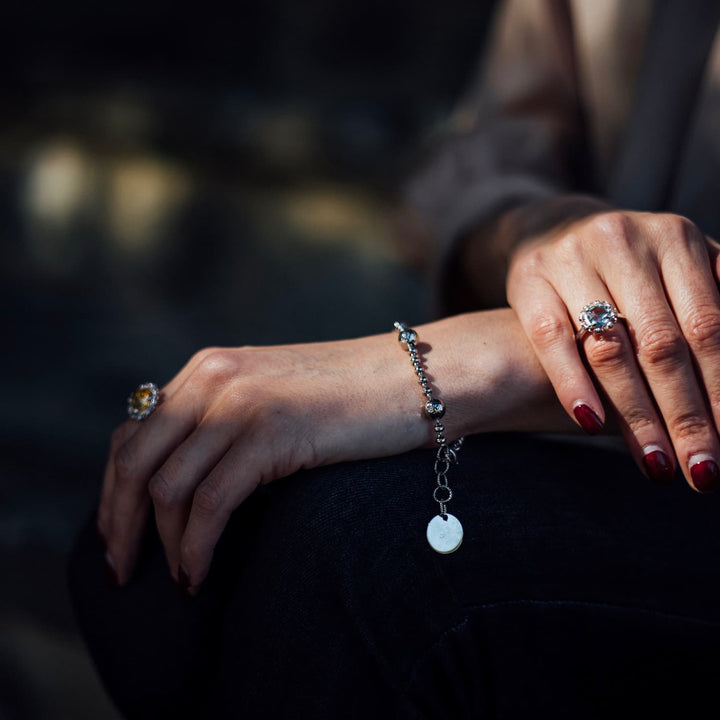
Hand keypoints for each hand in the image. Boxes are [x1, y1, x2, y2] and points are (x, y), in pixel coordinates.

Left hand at [97, 310, 567, 591]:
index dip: (115, 489)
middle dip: (119, 524)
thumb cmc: (354, 398)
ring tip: (178, 581)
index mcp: (210, 369)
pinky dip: (195, 548)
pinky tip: (200, 575)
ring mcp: (241, 402)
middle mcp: (214, 378)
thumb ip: (226, 422)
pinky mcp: (272, 432)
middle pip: (134, 460)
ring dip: (162, 545)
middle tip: (123, 571)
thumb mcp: (275, 398)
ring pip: (167, 487)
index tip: (119, 534)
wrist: (419, 377)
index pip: (133, 431)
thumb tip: (184, 480)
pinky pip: (209, 503)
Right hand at [507, 208, 719, 491]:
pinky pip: (552, 339)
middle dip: (686, 415)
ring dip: (635, 415)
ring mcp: (570, 259)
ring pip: (608, 348)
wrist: (552, 233)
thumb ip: (710, 308)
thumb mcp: (677, 272)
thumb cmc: (629, 268)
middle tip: (701, 472)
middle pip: (661, 343)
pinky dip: (572, 384)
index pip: (707, 325)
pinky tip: (591, 425)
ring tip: (656, 465)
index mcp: (676, 238)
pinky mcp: (529, 280)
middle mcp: (623, 241)